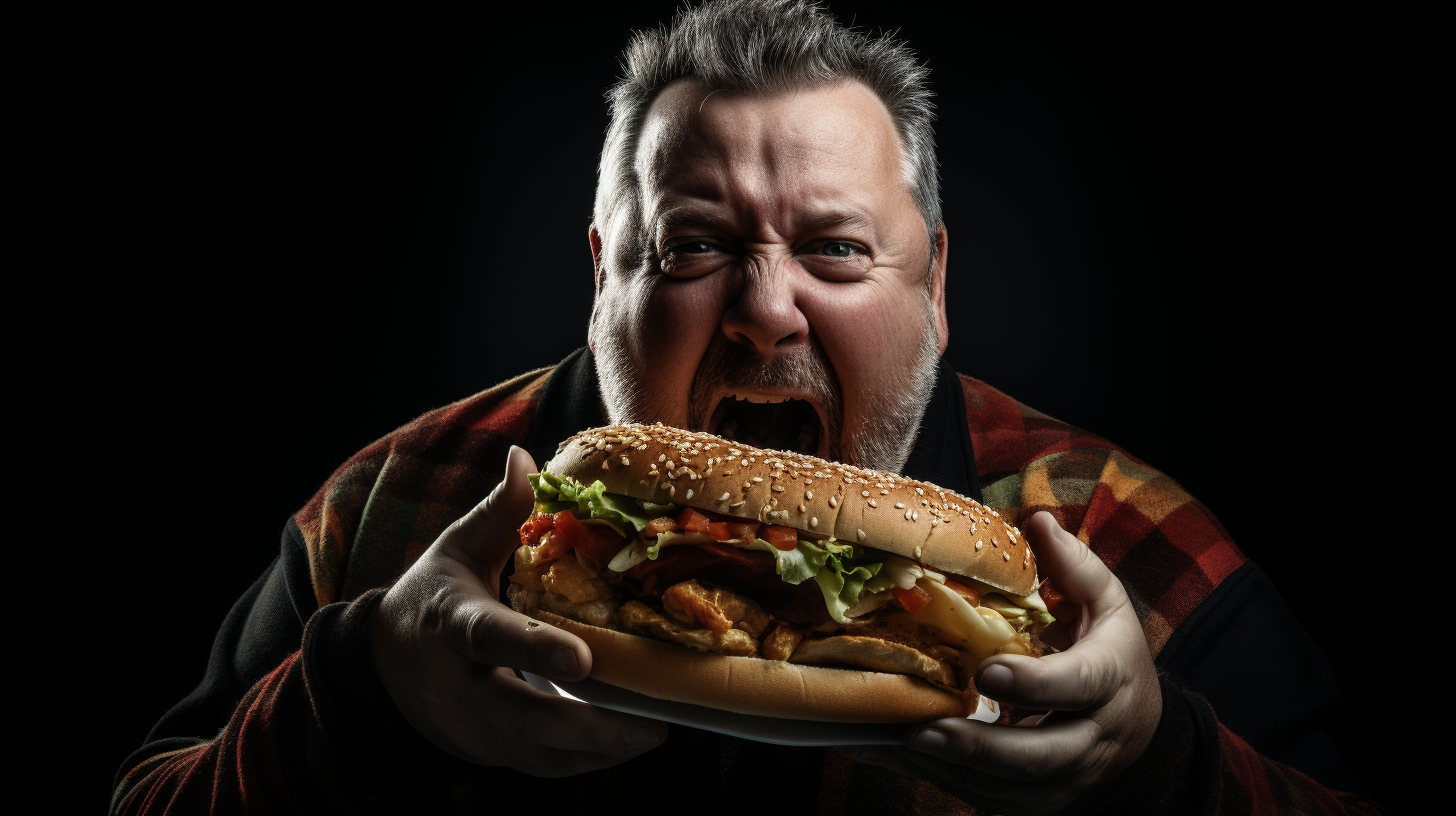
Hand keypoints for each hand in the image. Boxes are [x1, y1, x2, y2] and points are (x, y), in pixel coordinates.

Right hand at [368, 445, 667, 775]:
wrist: (383, 670)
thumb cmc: (433, 597)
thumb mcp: (456, 549)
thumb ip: (498, 512)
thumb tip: (526, 456)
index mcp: (451, 623)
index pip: (492, 637)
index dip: (535, 649)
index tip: (583, 659)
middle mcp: (460, 683)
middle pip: (520, 716)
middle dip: (583, 726)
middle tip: (648, 724)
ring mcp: (474, 727)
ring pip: (535, 752)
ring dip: (597, 750)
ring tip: (654, 732)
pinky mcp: (491, 752)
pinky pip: (541, 767)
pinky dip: (586, 762)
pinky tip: (631, 744)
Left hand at [839, 511, 1160, 814]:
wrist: (1142, 734)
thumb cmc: (1112, 658)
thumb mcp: (1106, 606)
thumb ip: (1073, 567)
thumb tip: (1036, 519)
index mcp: (1110, 683)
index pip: (1077, 686)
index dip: (1034, 684)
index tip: (986, 672)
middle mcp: (1092, 740)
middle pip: (1038, 756)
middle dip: (977, 746)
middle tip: (921, 727)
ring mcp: (1066, 781)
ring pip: (1008, 788)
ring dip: (949, 769)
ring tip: (896, 743)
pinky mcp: (1039, 804)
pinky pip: (988, 801)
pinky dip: (943, 781)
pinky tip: (897, 757)